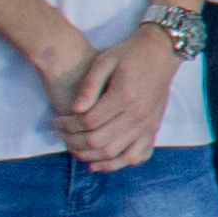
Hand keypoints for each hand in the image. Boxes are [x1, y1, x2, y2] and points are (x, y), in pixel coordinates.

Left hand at [51, 29, 183, 172]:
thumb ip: (89, 85)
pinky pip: (137, 155)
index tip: (56, 121)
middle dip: (74, 142)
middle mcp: (137, 115)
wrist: (161, 53)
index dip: (68, 125)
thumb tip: (75, 109)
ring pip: (116, 153)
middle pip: (99, 141)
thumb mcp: (104, 61)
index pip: (88, 121)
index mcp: (123, 96)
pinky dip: (118, 163)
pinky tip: (100, 162)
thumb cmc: (129, 54)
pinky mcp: (153, 129)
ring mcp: (147, 124)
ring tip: (75, 149)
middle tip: (61, 135)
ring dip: (91, 156)